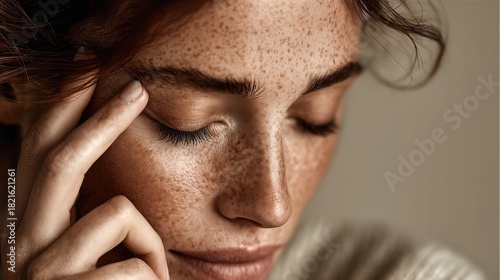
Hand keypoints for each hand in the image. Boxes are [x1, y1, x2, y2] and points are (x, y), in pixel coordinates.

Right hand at [1, 50, 168, 278]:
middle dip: (101, 118)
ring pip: (117, 210)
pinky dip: (153, 277)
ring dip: (151, 247)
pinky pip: (133, 264)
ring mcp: (41, 271)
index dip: (58, 111)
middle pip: (61, 160)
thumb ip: (92, 224)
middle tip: (138, 89)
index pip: (40, 156)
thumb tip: (115, 189)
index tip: (83, 71)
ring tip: (150, 279)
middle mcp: (26, 244)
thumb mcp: (85, 260)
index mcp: (33, 230)